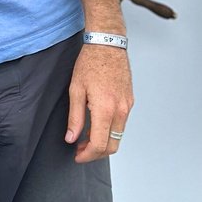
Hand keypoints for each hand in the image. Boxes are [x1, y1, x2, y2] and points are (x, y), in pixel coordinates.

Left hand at [65, 45, 133, 162]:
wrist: (108, 45)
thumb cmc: (90, 64)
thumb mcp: (76, 90)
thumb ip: (75, 117)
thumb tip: (71, 138)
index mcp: (105, 109)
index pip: (99, 144)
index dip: (87, 155)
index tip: (76, 156)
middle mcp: (120, 111)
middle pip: (112, 145)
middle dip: (95, 153)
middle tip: (79, 149)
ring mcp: (127, 107)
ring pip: (118, 136)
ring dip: (103, 142)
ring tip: (84, 137)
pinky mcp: (130, 102)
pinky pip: (121, 124)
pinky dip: (109, 130)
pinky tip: (95, 124)